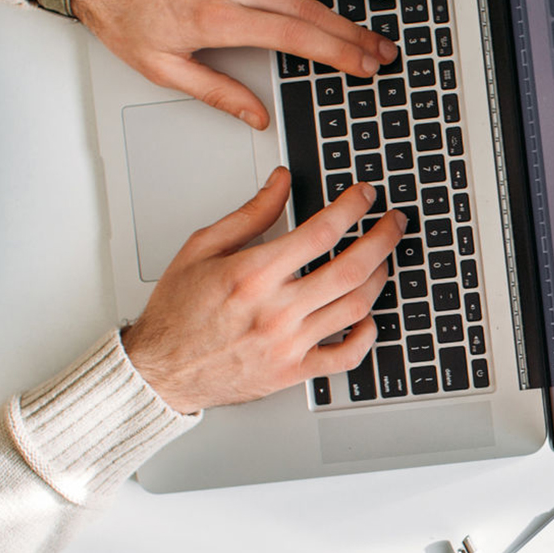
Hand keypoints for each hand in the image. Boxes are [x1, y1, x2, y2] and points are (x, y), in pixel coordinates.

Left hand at [17, 0, 395, 128]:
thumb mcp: (161, 67)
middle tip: (382, 44)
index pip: (299, 37)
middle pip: (312, 5)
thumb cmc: (118, 10)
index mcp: (219, 17)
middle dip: (356, 29)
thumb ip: (216, 93)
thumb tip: (255, 116)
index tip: (364, 64)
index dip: (340, 53)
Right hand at [121, 169, 405, 413]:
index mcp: (253, 275)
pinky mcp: (294, 371)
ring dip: (380, 278)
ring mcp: (289, 344)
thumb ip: (250, 213)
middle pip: (352, 268)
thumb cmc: (177, 312)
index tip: (366, 196)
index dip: (353, 207)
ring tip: (383, 260)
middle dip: (384, 238)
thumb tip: (282, 181)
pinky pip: (347, 356)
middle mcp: (276, 310)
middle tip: (394, 222)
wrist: (159, 371)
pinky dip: (368, 334)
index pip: (321, 232)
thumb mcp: (202, 248)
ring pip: (357, 306)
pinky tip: (368, 316)